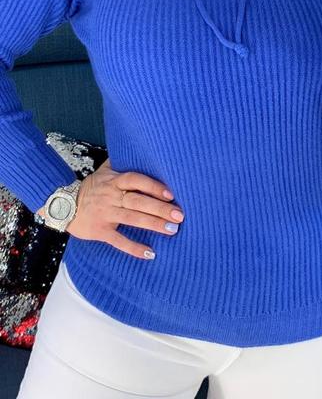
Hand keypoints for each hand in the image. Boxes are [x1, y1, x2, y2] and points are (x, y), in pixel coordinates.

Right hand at [37, 158, 183, 259]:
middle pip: (138, 201)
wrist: (62, 204)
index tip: (171, 193)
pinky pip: (118, 241)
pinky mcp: (100, 231)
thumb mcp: (105, 170)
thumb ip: (122, 161)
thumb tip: (143, 146)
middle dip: (160, 208)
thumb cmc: (92, 186)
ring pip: (132, 219)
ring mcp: (106, 214)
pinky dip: (134, 248)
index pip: (135, 180)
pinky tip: (150, 253)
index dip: (153, 186)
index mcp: (114, 181)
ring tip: (173, 230)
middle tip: (180, 215)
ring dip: (153, 225)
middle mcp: (111, 197)